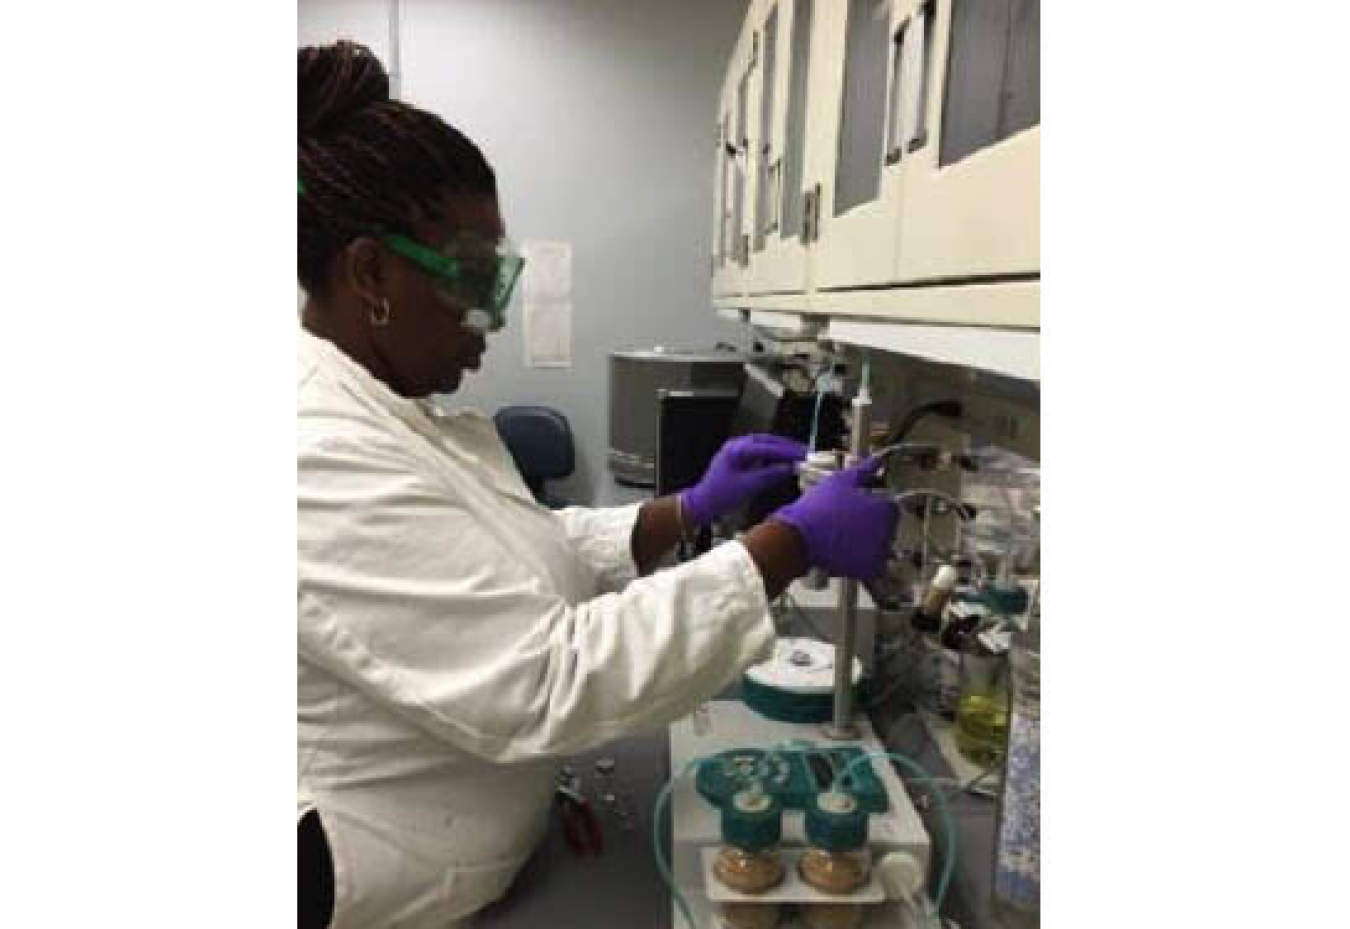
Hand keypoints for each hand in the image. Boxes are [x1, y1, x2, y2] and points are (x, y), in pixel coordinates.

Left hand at [679, 434, 806, 526]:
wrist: (702, 504)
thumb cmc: (720, 496)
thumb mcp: (748, 487)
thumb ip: (769, 475)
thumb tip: (788, 468)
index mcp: (736, 449)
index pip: (767, 446)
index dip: (787, 451)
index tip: (802, 455)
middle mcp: (736, 446)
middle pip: (767, 441)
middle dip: (786, 447)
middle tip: (804, 452)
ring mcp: (737, 451)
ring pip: (764, 446)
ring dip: (780, 451)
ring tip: (797, 456)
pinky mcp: (739, 459)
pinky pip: (759, 454)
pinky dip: (772, 457)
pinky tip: (783, 463)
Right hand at [769, 456, 898, 580]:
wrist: (800, 538)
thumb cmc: (819, 509)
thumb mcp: (841, 480)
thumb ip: (864, 470)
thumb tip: (878, 460)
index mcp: (885, 509)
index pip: (890, 506)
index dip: (874, 505)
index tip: (860, 506)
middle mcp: (888, 532)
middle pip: (886, 526)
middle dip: (872, 523)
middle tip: (848, 521)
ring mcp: (879, 552)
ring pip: (880, 546)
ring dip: (868, 542)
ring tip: (844, 537)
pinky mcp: (868, 570)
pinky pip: (874, 565)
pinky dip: (864, 562)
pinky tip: (847, 553)